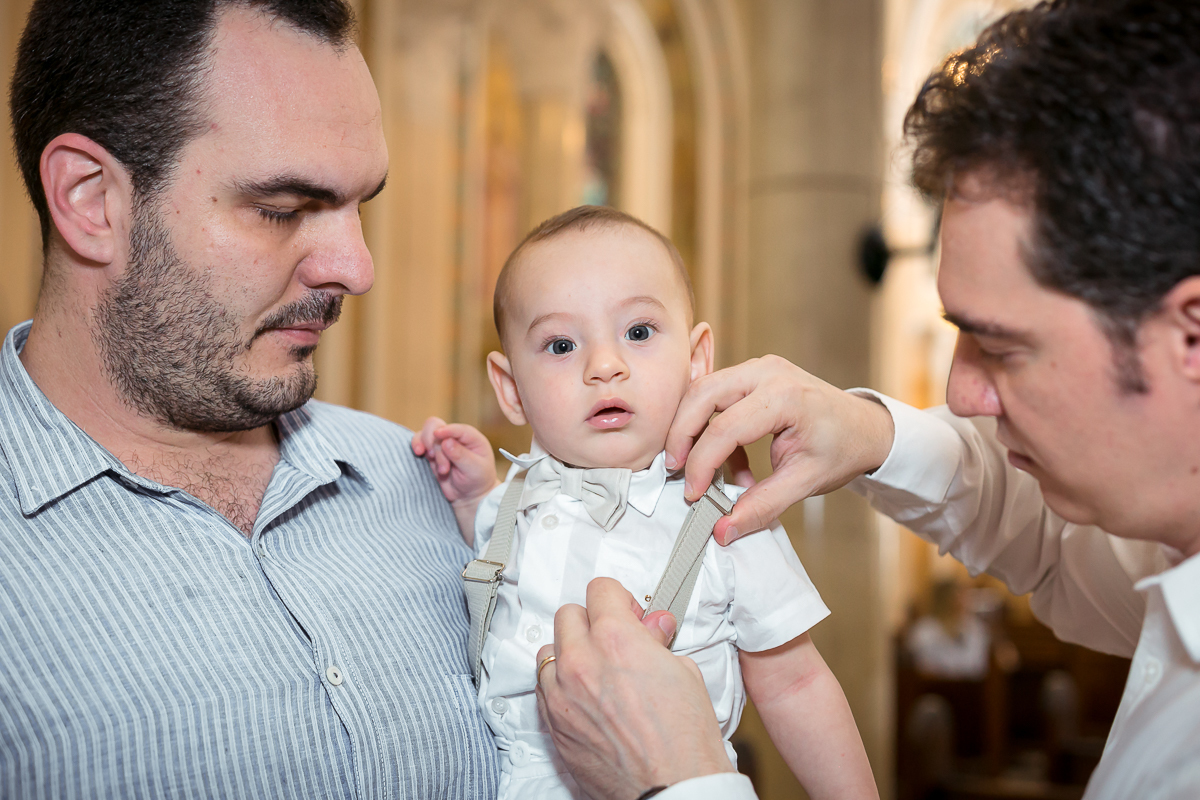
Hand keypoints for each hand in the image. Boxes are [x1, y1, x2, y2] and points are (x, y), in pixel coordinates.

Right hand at [411, 417, 498, 503]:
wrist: (468, 496)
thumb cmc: (477, 481)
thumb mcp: (474, 470)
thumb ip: (461, 455)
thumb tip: (446, 441)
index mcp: (471, 438)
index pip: (458, 429)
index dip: (447, 430)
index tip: (437, 435)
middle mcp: (455, 437)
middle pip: (437, 426)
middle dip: (435, 445)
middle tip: (444, 469)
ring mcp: (441, 444)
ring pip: (426, 433)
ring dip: (428, 448)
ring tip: (440, 469)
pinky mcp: (431, 452)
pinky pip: (419, 442)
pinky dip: (417, 446)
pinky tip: (419, 453)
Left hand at [536, 578, 733, 799]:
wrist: (672, 789)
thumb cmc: (684, 741)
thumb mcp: (684, 673)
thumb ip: (657, 642)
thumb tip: (650, 627)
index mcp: (616, 640)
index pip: (600, 589)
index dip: (618, 599)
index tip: (626, 613)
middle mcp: (581, 661)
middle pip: (568, 614)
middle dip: (592, 622)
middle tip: (614, 641)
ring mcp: (561, 693)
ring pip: (550, 649)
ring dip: (571, 653)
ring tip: (598, 672)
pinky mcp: (553, 723)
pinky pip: (543, 686)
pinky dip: (560, 684)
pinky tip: (586, 697)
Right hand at [664, 355, 894, 543]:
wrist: (866, 428)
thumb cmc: (842, 449)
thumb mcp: (805, 483)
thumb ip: (762, 506)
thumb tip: (724, 530)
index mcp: (785, 398)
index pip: (724, 429)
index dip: (702, 465)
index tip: (694, 494)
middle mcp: (768, 373)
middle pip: (702, 395)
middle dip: (681, 435)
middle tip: (675, 470)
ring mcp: (760, 368)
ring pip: (703, 389)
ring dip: (691, 427)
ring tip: (693, 465)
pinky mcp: (754, 373)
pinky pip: (716, 392)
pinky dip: (710, 424)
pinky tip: (730, 461)